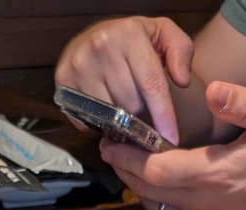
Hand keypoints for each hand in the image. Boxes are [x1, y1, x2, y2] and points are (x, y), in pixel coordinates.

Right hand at [54, 16, 193, 145]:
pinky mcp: (63, 83)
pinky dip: (99, 121)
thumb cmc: (135, 40)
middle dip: (140, 110)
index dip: (163, 116)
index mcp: (129, 34)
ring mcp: (78, 66)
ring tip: (120, 101)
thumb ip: (181, 52)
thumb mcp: (163, 34)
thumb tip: (182, 81)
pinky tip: (103, 105)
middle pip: (131, 105)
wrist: (96, 36)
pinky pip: (89, 120)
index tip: (172, 139)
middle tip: (136, 98)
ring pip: (111, 116)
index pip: (151, 84)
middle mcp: (101, 47)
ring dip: (120, 117)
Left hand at [99, 81, 245, 209]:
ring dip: (138, 185)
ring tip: (129, 160)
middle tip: (112, 146)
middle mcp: (206, 204)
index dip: (128, 156)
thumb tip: (214, 92)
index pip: (155, 171)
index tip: (113, 139)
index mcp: (217, 176)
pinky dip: (156, 200)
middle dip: (124, 168)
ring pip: (156, 207)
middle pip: (147, 191)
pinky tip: (156, 181)